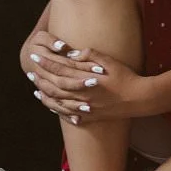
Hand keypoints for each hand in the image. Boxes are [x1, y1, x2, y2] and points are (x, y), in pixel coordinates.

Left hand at [24, 31, 146, 124]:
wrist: (140, 99)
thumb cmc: (126, 77)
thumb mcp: (109, 61)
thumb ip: (90, 55)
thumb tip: (71, 54)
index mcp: (85, 79)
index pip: (60, 69)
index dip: (46, 63)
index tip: (35, 57)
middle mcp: (82, 95)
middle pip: (55, 86)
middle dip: (41, 78)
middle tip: (30, 72)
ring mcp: (86, 107)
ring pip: (59, 102)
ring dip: (46, 96)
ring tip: (36, 90)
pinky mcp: (91, 116)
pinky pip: (69, 115)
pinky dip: (58, 110)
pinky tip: (52, 106)